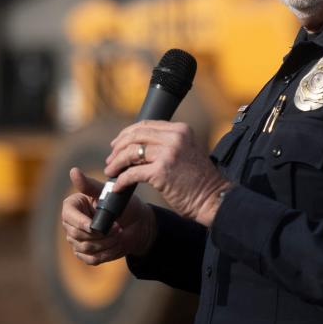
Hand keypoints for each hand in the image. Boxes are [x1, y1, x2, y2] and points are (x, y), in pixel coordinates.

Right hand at [61, 167, 155, 264]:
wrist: (138, 223)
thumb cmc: (123, 205)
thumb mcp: (109, 193)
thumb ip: (90, 185)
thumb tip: (73, 171)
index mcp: (73, 206)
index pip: (68, 216)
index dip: (81, 223)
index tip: (95, 226)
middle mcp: (72, 224)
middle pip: (75, 235)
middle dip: (100, 234)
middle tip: (118, 228)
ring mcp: (77, 240)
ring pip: (85, 248)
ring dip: (106, 243)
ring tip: (120, 234)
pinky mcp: (86, 254)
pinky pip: (91, 259)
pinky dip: (106, 253)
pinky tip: (117, 244)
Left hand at [104, 120, 231, 226]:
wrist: (212, 198)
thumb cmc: (198, 180)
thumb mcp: (186, 152)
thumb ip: (168, 144)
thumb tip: (138, 147)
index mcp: (181, 130)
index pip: (146, 125)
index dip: (127, 134)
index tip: (117, 144)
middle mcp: (175, 137)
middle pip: (135, 135)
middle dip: (118, 147)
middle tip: (111, 158)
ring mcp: (168, 154)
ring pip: (130, 152)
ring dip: (116, 162)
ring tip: (110, 171)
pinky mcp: (161, 172)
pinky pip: (132, 173)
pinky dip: (121, 180)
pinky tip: (118, 186)